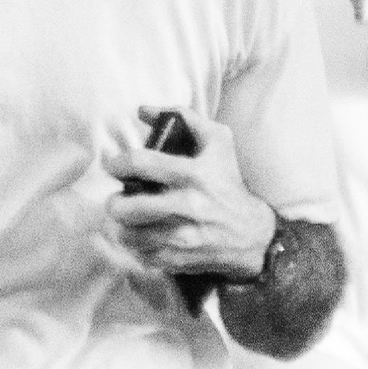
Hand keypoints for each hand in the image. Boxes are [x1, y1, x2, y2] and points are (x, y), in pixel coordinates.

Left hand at [104, 107, 276, 280]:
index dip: (117, 164)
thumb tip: (143, 110)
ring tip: (132, 219)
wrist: (254, 234)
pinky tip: (145, 236)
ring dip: (123, 226)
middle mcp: (188, 206)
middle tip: (120, 199)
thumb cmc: (228, 183)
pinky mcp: (179, 259)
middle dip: (115, 202)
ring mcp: (183, 236)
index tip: (116, 167)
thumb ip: (185, 118)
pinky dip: (136, 245)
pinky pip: (139, 254)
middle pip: (126, 207)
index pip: (140, 163)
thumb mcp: (218, 143)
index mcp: (195, 174)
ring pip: (127, 233)